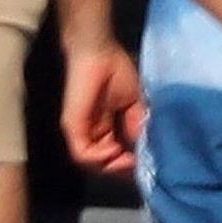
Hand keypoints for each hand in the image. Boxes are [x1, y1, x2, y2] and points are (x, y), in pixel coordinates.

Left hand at [61, 44, 143, 175]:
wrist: (100, 53)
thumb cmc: (117, 72)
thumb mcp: (136, 106)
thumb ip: (138, 129)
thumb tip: (145, 152)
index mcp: (107, 130)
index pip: (118, 157)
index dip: (132, 165)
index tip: (148, 164)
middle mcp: (93, 134)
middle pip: (106, 165)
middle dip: (124, 169)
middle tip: (139, 165)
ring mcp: (81, 132)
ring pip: (95, 164)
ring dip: (114, 166)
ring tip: (129, 159)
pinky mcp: (73, 127)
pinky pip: (84, 155)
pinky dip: (102, 158)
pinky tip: (115, 150)